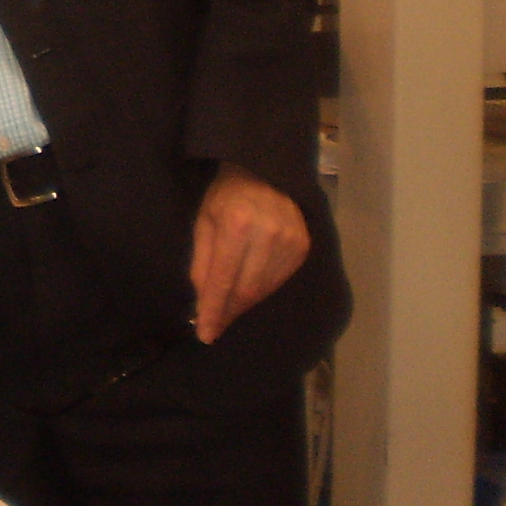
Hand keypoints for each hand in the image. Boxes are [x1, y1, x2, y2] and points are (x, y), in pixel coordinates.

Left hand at [190, 163, 309, 342]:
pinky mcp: (303, 246)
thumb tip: (202, 303)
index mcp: (237, 225)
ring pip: (264, 290)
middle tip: (214, 326)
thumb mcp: (204, 222)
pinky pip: (279, 281)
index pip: (223, 280)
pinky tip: (249, 293)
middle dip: (228, 312)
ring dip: (244, 305)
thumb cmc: (226, 196)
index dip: (213, 310)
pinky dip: (262, 292)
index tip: (205, 334)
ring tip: (228, 311)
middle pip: (246, 290)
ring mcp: (290, 241)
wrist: (264, 171)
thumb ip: (202, 262)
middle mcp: (268, 235)